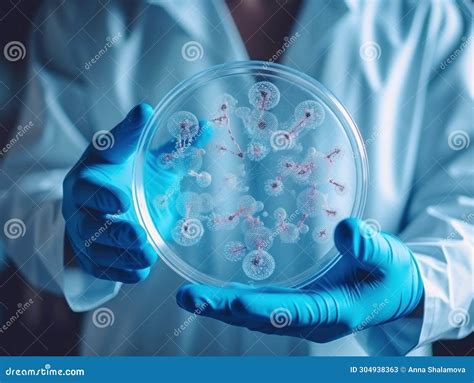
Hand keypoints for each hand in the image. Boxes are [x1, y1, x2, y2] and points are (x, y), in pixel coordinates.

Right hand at [63, 103, 213, 282]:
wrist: (105, 204)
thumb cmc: (127, 175)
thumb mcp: (145, 159)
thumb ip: (172, 146)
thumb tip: (208, 127)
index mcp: (92, 176)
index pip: (90, 184)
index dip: (104, 194)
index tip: (124, 200)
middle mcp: (81, 206)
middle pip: (88, 222)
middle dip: (115, 231)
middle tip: (140, 235)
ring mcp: (83, 233)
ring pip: (95, 249)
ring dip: (121, 254)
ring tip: (147, 254)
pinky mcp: (91, 255)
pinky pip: (101, 269)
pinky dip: (120, 272)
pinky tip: (140, 272)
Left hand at [176, 218, 423, 341]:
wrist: (394, 290)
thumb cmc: (392, 273)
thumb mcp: (388, 256)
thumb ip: (369, 246)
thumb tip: (345, 230)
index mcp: (335, 312)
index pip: (293, 313)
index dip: (263, 309)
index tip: (233, 301)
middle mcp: (313, 320)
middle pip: (263, 318)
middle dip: (224, 310)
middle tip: (187, 297)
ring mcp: (302, 315)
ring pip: (258, 315)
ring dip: (223, 307)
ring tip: (189, 295)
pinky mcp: (298, 306)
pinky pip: (263, 307)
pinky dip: (238, 302)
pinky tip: (218, 293)